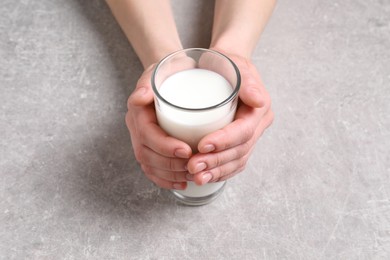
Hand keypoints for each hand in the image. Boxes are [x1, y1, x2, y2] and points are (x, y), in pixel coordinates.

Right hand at [125, 65, 192, 189]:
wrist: (169, 75)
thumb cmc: (169, 72)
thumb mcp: (161, 70)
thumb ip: (150, 81)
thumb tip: (140, 97)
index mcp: (138, 112)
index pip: (147, 135)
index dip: (165, 147)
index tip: (186, 150)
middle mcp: (136, 128)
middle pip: (148, 155)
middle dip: (171, 164)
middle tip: (194, 165)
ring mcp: (141, 139)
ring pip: (150, 165)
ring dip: (171, 175)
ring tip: (192, 175)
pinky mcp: (150, 147)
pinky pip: (152, 169)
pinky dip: (165, 180)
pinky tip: (182, 183)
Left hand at [186, 51, 273, 184]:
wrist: (225, 67)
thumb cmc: (227, 64)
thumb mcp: (237, 66)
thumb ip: (248, 82)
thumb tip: (258, 101)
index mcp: (259, 111)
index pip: (243, 131)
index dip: (224, 141)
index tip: (202, 145)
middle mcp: (257, 126)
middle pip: (240, 151)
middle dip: (216, 161)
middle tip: (193, 166)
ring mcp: (249, 136)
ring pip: (236, 161)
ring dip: (216, 172)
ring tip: (196, 176)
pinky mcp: (239, 143)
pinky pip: (233, 163)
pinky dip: (219, 172)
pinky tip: (204, 177)